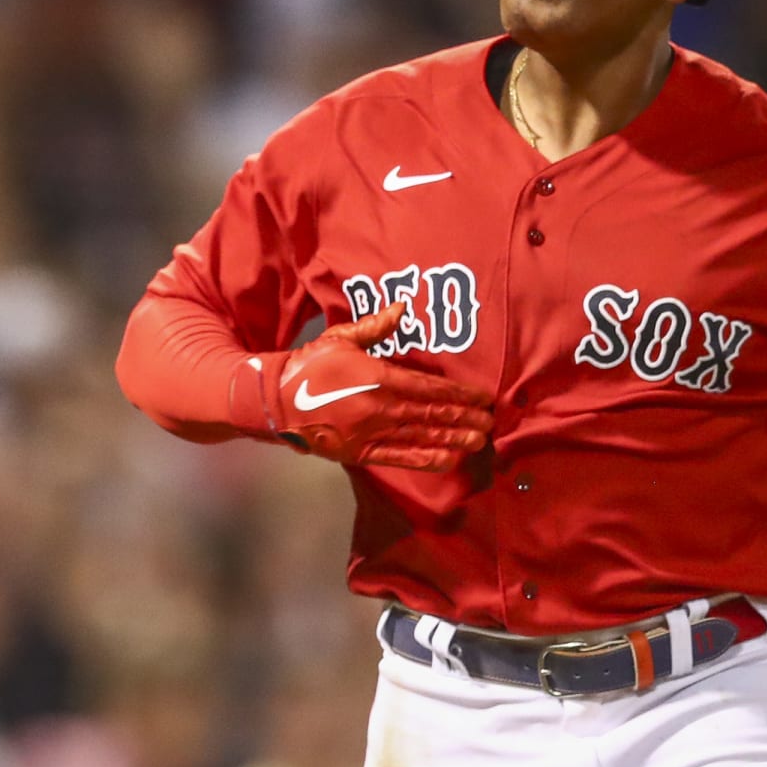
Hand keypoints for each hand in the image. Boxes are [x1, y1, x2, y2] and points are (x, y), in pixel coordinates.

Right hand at [265, 302, 494, 470]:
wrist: (275, 400)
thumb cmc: (310, 365)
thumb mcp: (341, 338)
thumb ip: (375, 327)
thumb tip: (403, 307)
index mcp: (379, 378)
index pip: (429, 388)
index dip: (459, 394)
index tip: (483, 397)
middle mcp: (381, 408)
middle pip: (432, 415)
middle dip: (464, 418)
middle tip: (491, 422)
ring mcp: (372, 434)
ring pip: (421, 438)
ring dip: (453, 439)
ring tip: (479, 441)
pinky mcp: (362, 453)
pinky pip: (400, 458)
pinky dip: (426, 459)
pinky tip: (448, 459)